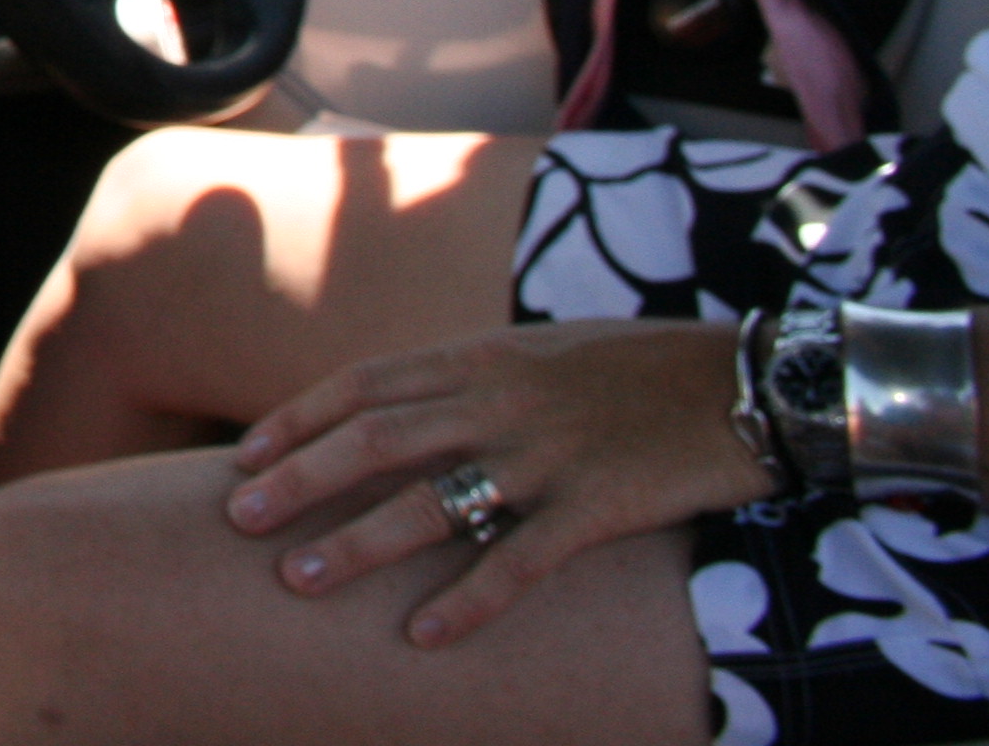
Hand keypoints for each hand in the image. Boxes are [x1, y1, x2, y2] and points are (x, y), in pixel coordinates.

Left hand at [222, 319, 774, 645]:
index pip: (364, 384)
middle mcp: (501, 400)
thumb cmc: (640, 369)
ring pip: (431, 500)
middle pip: (376, 439)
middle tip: (238, 518)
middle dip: (299, 479)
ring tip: (299, 580)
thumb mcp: (540, 352)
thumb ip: (472, 377)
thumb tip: (399, 410)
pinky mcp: (600, 507)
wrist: (750, 382)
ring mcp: (547, 455)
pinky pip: (522, 561)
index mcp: (482, 357)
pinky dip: (468, 599)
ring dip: (359, 543)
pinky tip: (423, 636)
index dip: (299, 420)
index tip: (245, 456)